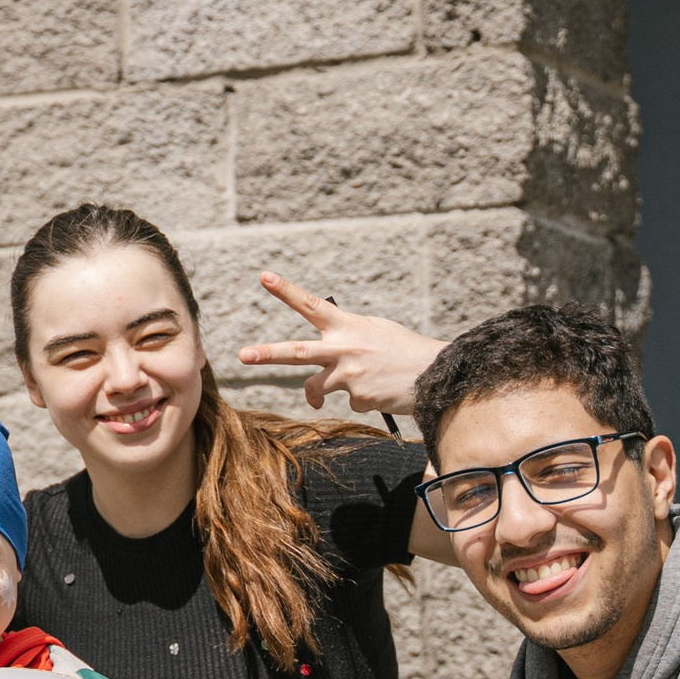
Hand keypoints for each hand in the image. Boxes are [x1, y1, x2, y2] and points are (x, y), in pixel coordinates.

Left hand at [238, 273, 448, 415]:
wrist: (437, 374)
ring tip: (334, 392)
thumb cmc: (404, 350)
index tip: (265, 277)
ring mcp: (349, 374)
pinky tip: (380, 392)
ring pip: (315, 387)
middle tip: (242, 355)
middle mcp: (344, 348)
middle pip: (297, 352)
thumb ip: (347, 337)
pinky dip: (360, 399)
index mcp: (347, 326)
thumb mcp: (376, 331)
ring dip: (317, 393)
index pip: (311, 305)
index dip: (287, 291)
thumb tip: (324, 355)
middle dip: (267, 354)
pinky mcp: (358, 396)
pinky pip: (347, 401)